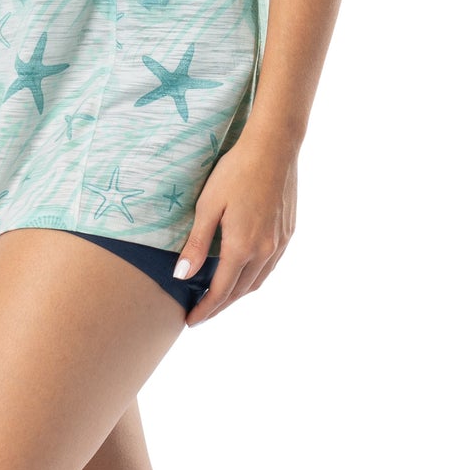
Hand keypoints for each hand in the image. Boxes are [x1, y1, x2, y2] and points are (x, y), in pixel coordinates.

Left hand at [175, 126, 298, 325]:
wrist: (274, 148)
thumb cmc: (235, 172)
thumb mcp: (207, 207)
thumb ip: (195, 244)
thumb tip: (182, 276)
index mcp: (242, 248)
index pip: (221, 291)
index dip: (205, 309)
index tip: (191, 321)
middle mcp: (265, 251)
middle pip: (240, 291)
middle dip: (220, 306)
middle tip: (201, 314)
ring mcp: (280, 243)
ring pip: (258, 281)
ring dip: (238, 294)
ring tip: (219, 298)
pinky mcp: (288, 232)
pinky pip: (270, 266)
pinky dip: (254, 277)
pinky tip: (243, 273)